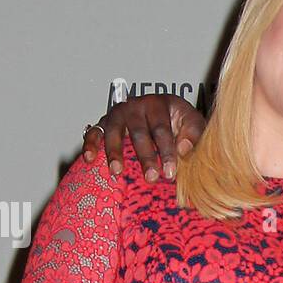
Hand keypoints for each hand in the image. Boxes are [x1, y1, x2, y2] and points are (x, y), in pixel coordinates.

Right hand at [82, 94, 204, 181]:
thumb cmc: (180, 121)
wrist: (165, 112)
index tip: (170, 172)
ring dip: (114, 151)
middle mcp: (137, 105)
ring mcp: (119, 112)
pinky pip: (95, 131)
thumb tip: (184, 148)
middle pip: (138, 131)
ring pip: (114, 130)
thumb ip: (193, 134)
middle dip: (145, 157)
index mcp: (160, 103)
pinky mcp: (105, 122)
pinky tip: (90, 158)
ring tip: (118, 171)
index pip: (162, 129)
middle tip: (151, 178)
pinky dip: (91, 144)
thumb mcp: (192, 123)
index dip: (166, 151)